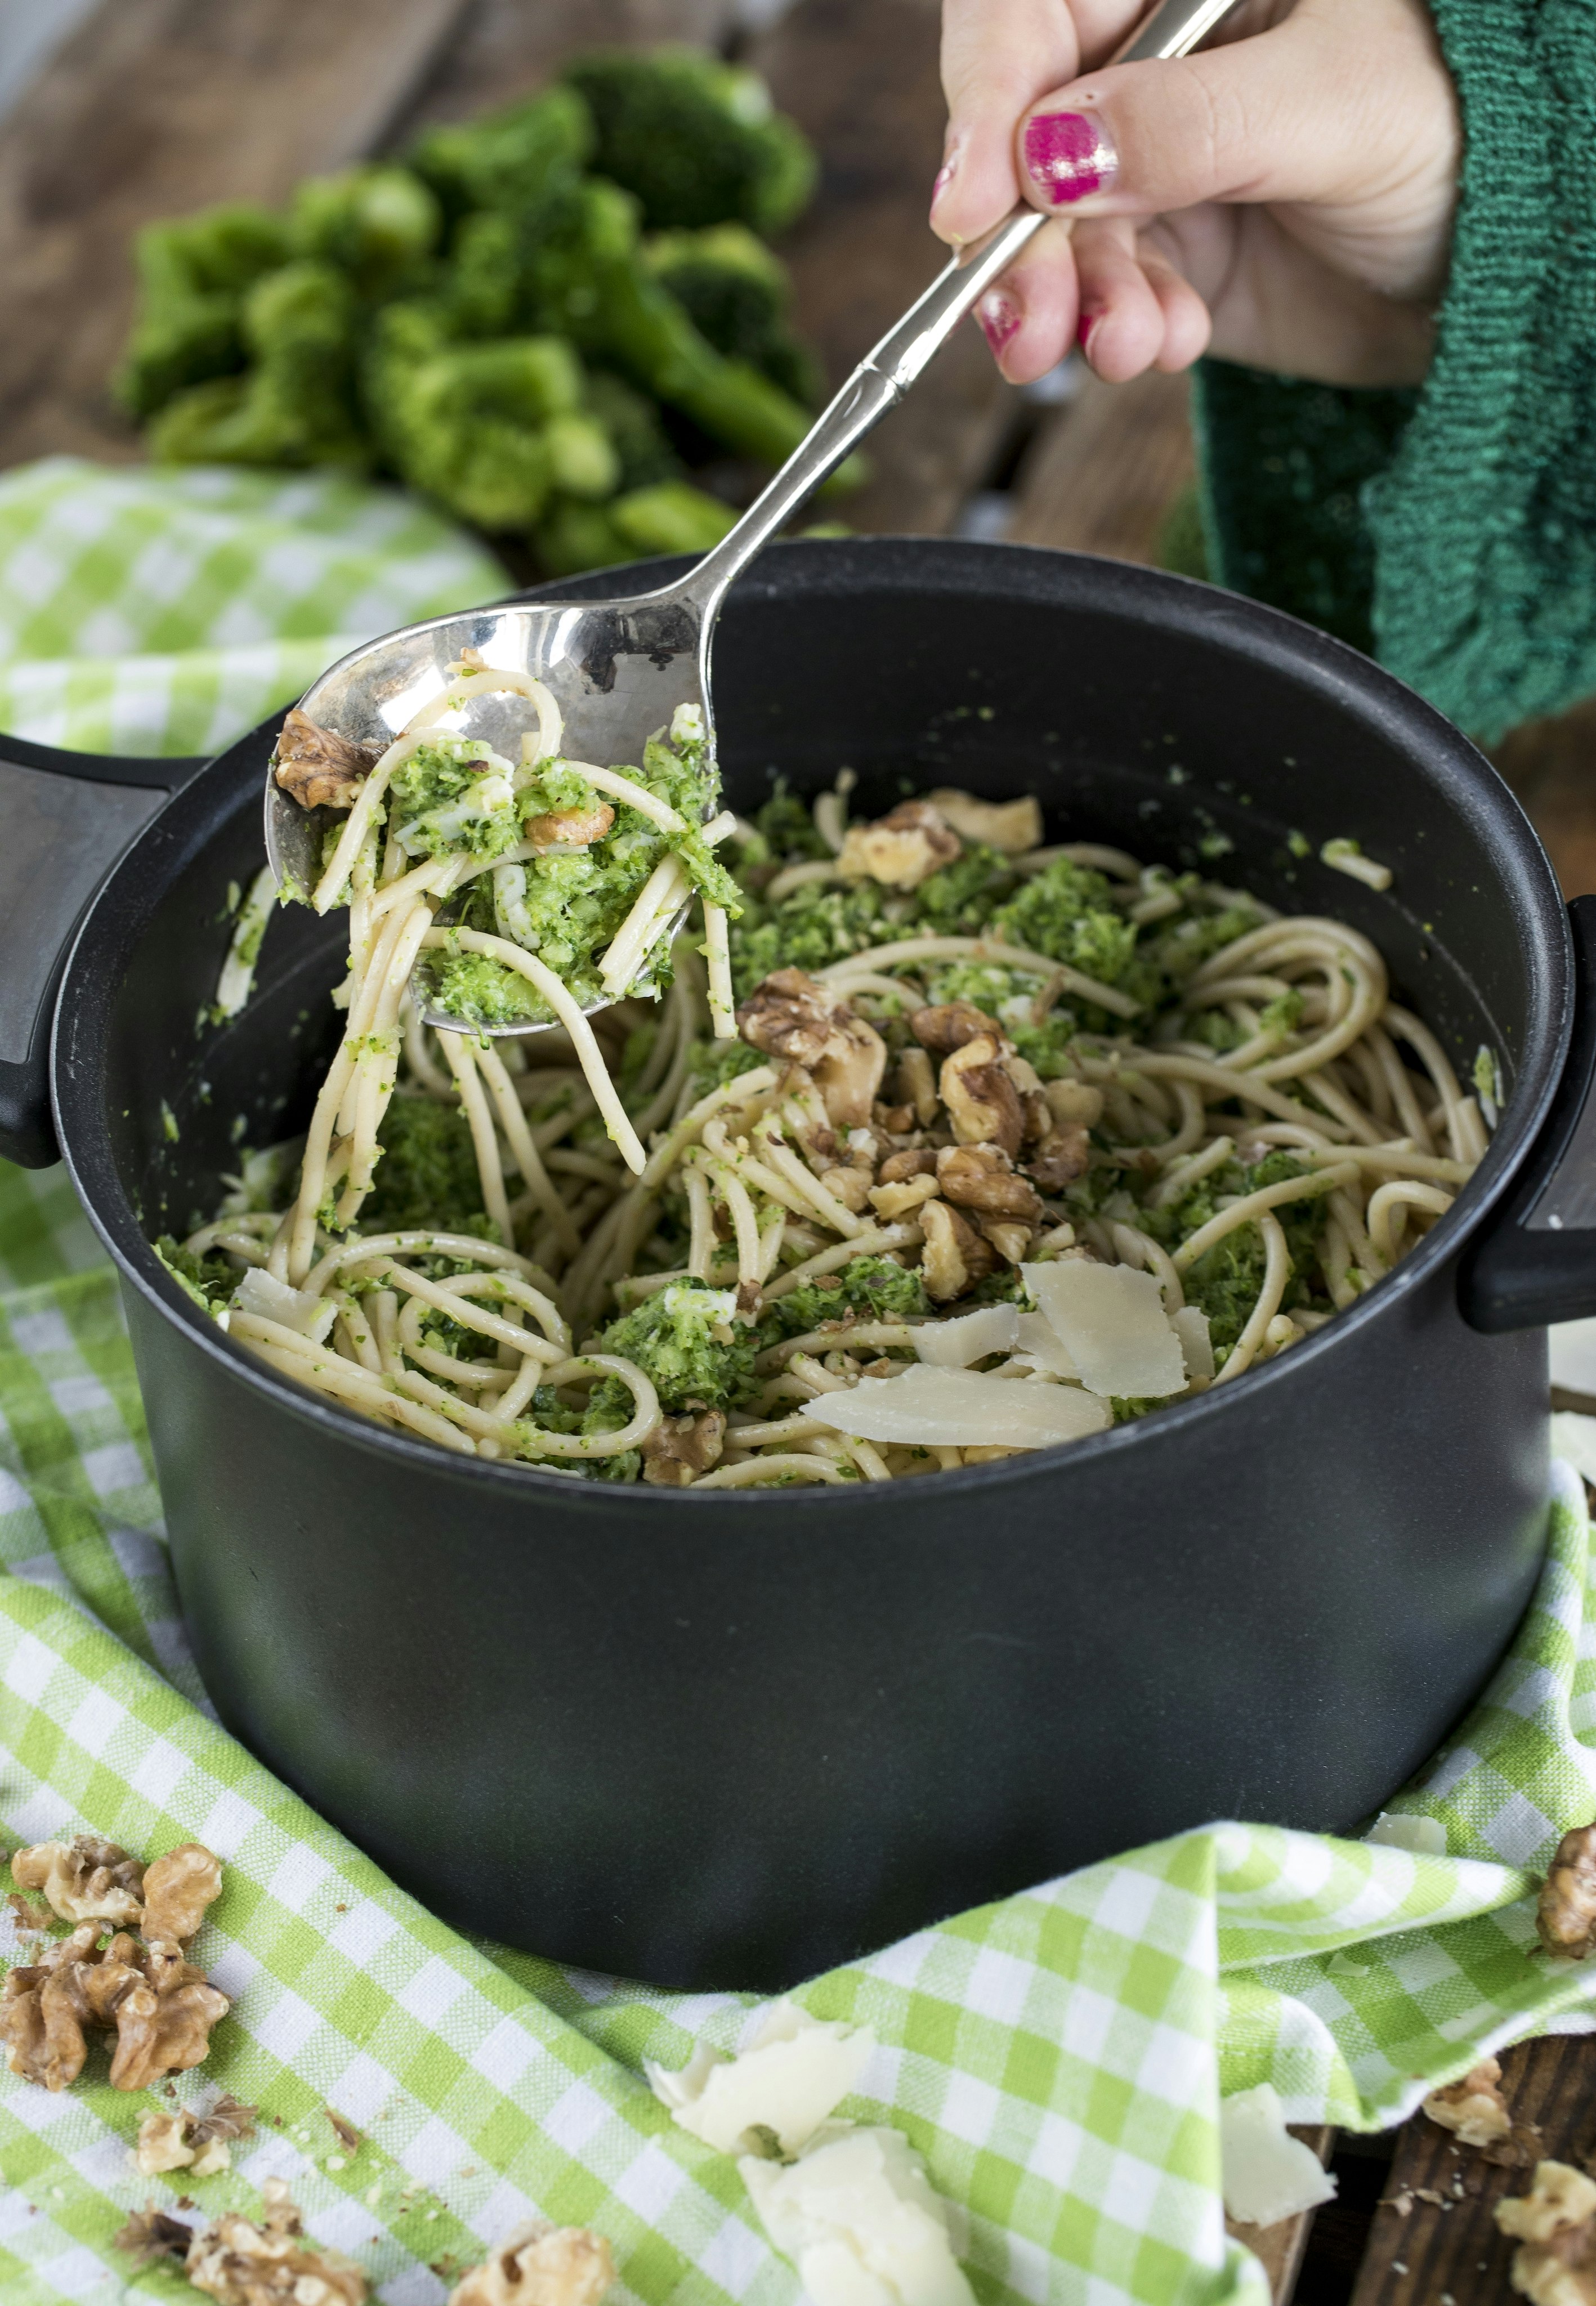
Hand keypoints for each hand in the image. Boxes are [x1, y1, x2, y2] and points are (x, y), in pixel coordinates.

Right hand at [931, 0, 1460, 389]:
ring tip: (1123, 347)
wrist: (1522, 256)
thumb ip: (1191, 123)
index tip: (971, 206)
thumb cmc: (1467, 123)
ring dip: (1074, 302)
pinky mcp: (1172, 255)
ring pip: (1054, 234)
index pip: (1033, 13)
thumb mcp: (1336, 102)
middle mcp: (1153, 62)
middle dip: (1020, 240)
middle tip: (1030, 323)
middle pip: (1022, 138)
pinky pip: (1106, 296)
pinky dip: (1122, 331)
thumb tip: (1050, 153)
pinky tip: (1164, 344)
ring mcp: (1154, 165)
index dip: (986, 101)